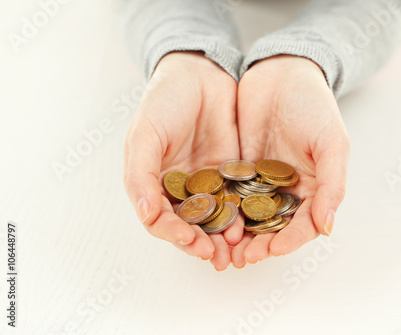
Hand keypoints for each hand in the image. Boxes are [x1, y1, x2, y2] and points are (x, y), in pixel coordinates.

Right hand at [123, 52, 243, 270]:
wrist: (199, 74)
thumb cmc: (163, 102)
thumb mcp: (145, 135)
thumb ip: (141, 174)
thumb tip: (145, 214)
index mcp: (154, 185)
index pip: (160, 220)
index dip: (174, 234)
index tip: (191, 241)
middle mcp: (180, 190)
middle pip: (190, 226)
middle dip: (202, 244)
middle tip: (218, 258)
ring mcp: (208, 183)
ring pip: (216, 219)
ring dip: (224, 238)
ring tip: (237, 252)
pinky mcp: (233, 174)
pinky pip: (239, 199)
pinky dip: (244, 215)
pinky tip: (253, 226)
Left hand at [232, 55, 349, 266]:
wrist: (281, 72)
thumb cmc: (314, 105)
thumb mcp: (331, 143)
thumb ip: (331, 185)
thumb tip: (327, 228)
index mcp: (313, 189)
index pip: (304, 225)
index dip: (290, 240)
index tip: (273, 249)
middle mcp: (286, 191)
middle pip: (273, 228)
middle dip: (260, 245)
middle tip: (243, 258)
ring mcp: (260, 183)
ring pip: (248, 217)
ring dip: (238, 236)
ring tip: (223, 250)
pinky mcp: (236, 171)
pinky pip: (228, 195)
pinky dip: (221, 211)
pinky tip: (208, 221)